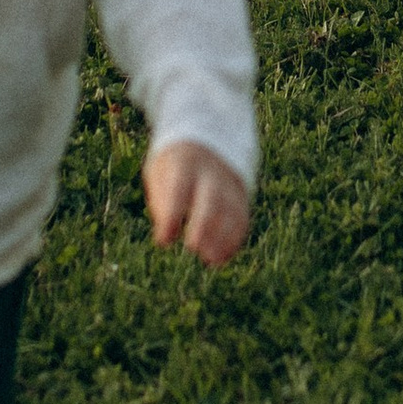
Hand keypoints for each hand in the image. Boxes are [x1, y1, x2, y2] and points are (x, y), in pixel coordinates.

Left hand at [144, 141, 249, 269]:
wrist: (209, 143)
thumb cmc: (175, 168)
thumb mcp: (160, 173)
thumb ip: (162, 203)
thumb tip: (166, 239)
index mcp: (185, 163)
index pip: (179, 189)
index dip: (171, 215)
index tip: (163, 240)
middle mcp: (212, 173)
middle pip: (212, 198)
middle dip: (204, 224)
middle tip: (193, 247)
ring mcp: (230, 184)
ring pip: (231, 211)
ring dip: (223, 237)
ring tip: (210, 260)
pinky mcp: (242, 197)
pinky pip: (242, 218)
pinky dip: (234, 239)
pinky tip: (221, 258)